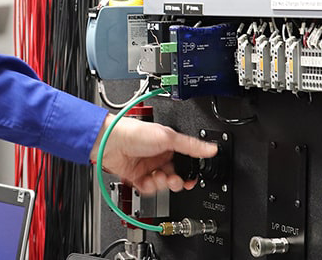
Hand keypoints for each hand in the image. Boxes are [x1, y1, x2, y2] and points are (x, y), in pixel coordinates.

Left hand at [91, 115, 217, 194]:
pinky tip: (147, 181)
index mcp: (168, 145)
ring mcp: (146, 167)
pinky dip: (149, 187)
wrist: (110, 142)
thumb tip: (212, 148)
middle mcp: (158, 156)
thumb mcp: (168, 137)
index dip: (189, 172)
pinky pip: (148, 188)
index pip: (185, 161)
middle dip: (175, 180)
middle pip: (174, 175)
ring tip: (158, 178)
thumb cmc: (134, 133)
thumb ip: (191, 146)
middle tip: (174, 180)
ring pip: (162, 184)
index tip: (192, 179)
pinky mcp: (136, 177)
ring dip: (162, 184)